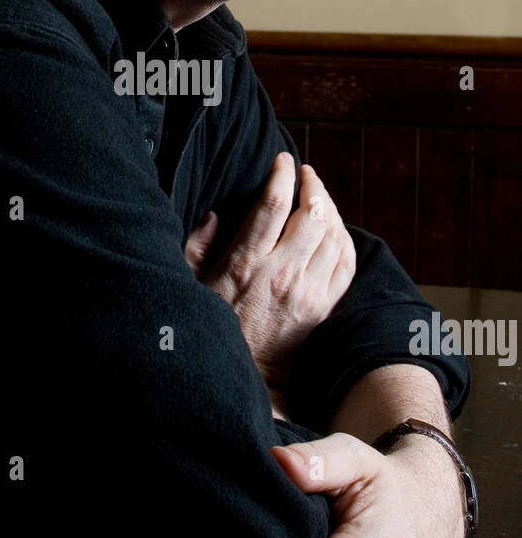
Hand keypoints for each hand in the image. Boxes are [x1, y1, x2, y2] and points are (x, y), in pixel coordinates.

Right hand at [184, 153, 355, 388]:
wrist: (244, 377)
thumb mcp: (191, 284)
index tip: (282, 160)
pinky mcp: (324, 308)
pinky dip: (345, 239)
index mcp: (245, 264)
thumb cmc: (213, 326)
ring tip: (320, 197)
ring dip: (331, 208)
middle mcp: (281, 274)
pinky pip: (347, 263)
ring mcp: (307, 292)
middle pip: (313, 213)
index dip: (282, 173)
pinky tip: (335, 228)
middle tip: (306, 174)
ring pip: (335, 234)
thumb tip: (216, 215)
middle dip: (313, 185)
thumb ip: (198, 245)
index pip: (273, 204)